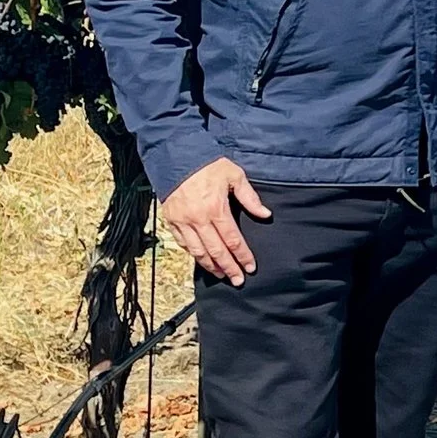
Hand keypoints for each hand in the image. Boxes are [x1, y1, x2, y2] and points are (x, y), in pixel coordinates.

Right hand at [160, 157, 272, 285]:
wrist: (176, 156)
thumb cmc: (208, 165)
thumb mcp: (234, 176)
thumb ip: (250, 198)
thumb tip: (265, 215)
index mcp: (216, 209)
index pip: (232, 239)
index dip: (243, 255)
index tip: (251, 267)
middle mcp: (198, 219)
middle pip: (216, 251)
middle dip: (229, 268)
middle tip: (238, 280)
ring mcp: (182, 221)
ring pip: (198, 251)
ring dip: (211, 266)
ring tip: (222, 275)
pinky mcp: (171, 220)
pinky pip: (183, 243)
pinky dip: (194, 254)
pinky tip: (203, 260)